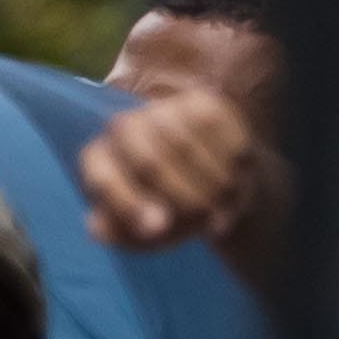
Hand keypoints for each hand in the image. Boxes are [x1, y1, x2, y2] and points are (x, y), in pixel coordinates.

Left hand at [80, 86, 282, 270]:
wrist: (216, 187)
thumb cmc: (174, 215)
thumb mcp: (148, 235)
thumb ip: (126, 235)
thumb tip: (109, 228)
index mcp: (100, 161)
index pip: (105, 177)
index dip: (130, 204)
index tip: (160, 228)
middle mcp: (125, 127)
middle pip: (150, 162)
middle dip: (181, 199)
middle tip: (202, 221)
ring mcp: (163, 110)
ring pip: (188, 148)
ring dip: (212, 186)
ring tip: (222, 206)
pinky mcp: (204, 103)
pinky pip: (217, 131)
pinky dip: (236, 164)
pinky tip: (238, 177)